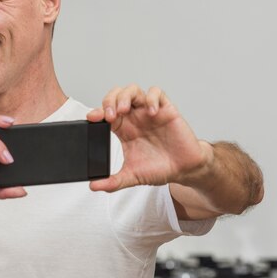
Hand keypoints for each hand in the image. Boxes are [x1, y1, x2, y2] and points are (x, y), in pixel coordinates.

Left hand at [86, 85, 211, 191]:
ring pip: (133, 90)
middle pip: (116, 96)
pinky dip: (151, 98)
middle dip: (110, 101)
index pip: (105, 113)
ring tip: (124, 110)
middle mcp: (134, 117)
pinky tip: (151, 113)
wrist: (184, 169)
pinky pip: (156, 93)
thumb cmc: (159, 168)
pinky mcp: (166, 110)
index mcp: (123, 129)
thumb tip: (93, 187)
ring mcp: (149, 112)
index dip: (97, 112)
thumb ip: (113, 182)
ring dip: (125, 96)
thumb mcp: (132, 176)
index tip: (92, 119)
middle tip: (110, 116)